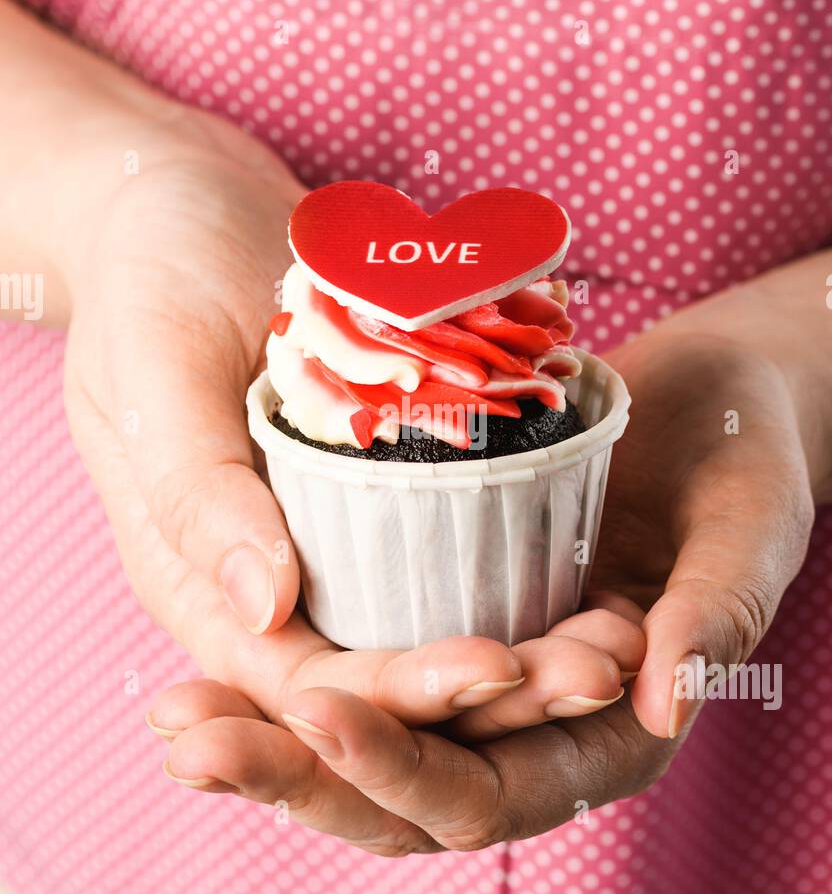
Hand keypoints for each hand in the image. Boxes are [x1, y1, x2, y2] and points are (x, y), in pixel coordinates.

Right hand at [63, 107, 643, 743]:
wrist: (189, 198)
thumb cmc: (149, 271)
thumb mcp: (152, 366)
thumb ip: (195, 486)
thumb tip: (263, 606)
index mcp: (199, 581)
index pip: (300, 679)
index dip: (395, 695)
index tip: (495, 673)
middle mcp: (272, 580)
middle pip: (384, 674)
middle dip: (489, 692)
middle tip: (597, 672)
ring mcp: (333, 536)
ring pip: (431, 624)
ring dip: (525, 648)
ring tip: (620, 645)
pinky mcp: (385, 487)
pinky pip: (454, 546)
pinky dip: (521, 570)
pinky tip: (601, 577)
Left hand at [146, 300, 817, 855]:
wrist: (718, 401)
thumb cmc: (745, 459)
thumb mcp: (749, 525)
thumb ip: (716, 612)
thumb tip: (662, 702)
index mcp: (611, 739)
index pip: (493, 793)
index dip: (403, 766)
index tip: (317, 709)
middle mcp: (538, 734)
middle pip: (403, 796)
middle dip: (299, 778)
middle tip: (192, 741)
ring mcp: (486, 693)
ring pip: (367, 749)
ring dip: (268, 743)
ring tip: (171, 720)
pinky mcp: (448, 629)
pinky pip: (361, 675)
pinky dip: (285, 680)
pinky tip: (207, 664)